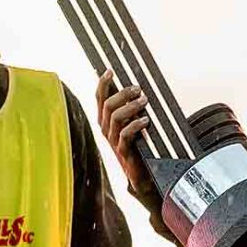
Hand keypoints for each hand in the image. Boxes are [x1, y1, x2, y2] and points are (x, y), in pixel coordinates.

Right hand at [95, 69, 151, 193]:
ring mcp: (113, 141)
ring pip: (115, 118)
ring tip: (144, 101)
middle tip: (138, 89)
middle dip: (122, 94)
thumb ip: (132, 109)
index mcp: (106, 121)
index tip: (110, 71)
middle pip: (107, 105)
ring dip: (131, 107)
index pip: (99, 98)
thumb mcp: (134, 125)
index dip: (102, 84)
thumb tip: (138, 89)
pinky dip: (135, 125)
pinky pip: (125, 135)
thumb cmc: (139, 147)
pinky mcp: (123, 152)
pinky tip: (146, 121)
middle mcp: (106, 130)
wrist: (142, 175)